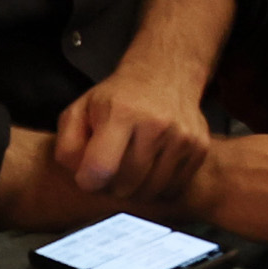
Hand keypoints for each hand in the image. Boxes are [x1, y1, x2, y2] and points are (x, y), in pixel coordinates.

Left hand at [53, 64, 212, 206]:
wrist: (164, 76)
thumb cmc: (117, 99)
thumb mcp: (79, 110)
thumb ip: (68, 147)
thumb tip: (83, 178)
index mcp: (122, 112)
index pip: (100, 170)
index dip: (88, 181)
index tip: (88, 174)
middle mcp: (156, 124)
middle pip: (125, 186)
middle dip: (111, 186)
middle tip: (109, 170)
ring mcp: (182, 137)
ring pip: (149, 192)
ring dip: (134, 189)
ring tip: (128, 169)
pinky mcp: (199, 148)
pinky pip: (172, 190)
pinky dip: (157, 187)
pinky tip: (150, 169)